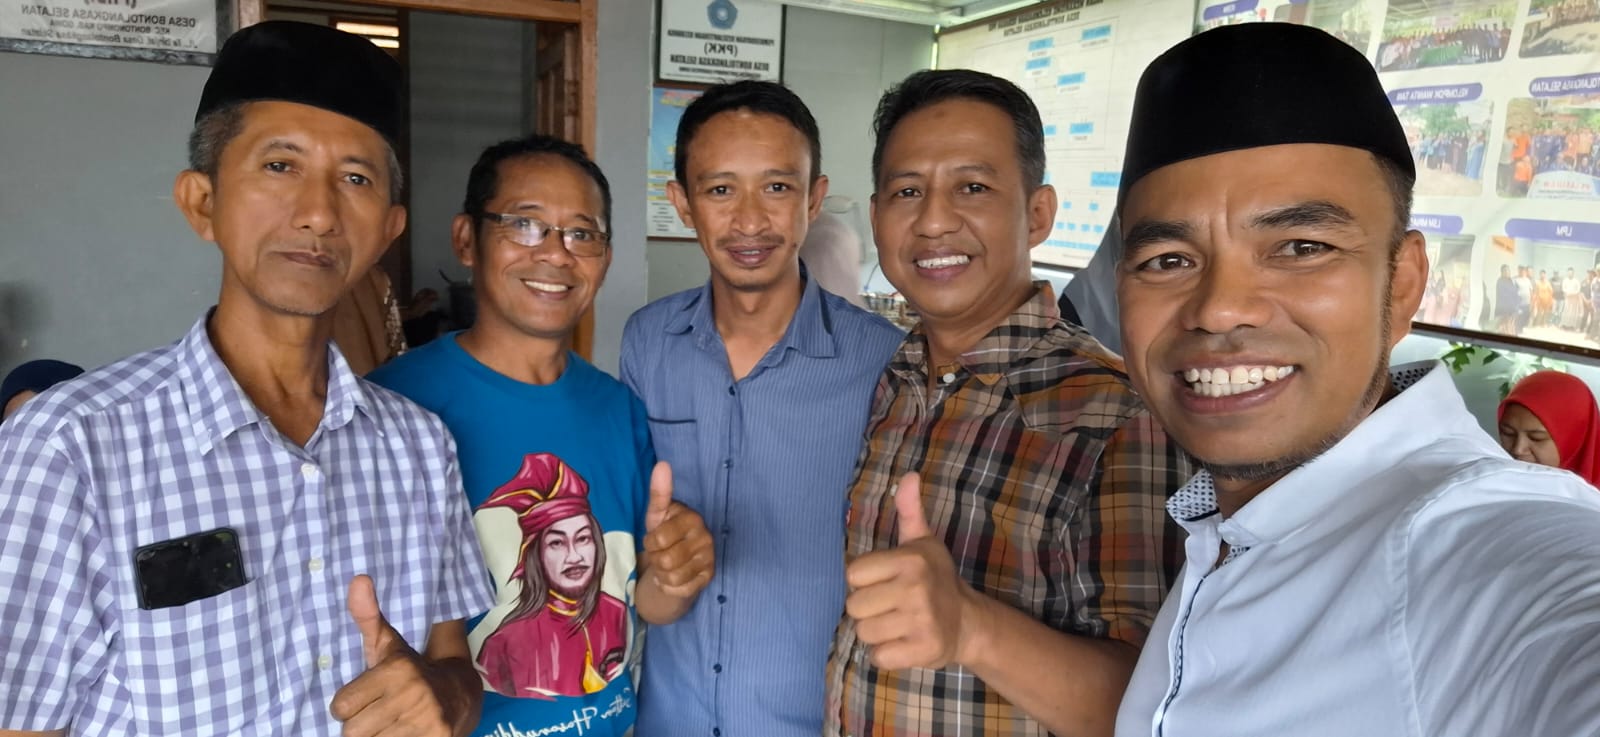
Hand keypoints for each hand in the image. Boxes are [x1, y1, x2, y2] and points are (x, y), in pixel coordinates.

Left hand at [330, 575, 451, 735]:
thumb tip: (358, 579)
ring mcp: (425, 721)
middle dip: (360, 726)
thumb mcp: (388, 644)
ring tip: (388, 726)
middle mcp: (411, 694)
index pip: (340, 706)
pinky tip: (400, 733)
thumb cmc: (410, 671)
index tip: (364, 698)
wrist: (460, 696)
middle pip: (352, 731)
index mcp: (396, 669)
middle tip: (376, 715)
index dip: (348, 706)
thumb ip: (367, 616)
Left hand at [642, 461, 714, 598]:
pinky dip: (670, 586)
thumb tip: (662, 465)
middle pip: (665, 561)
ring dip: (662, 574)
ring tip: (666, 565)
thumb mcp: (657, 515)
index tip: (655, 538)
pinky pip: (680, 589)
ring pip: (672, 577)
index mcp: (693, 519)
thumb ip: (659, 492)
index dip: (650, 543)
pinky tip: (674, 578)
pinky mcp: (708, 578)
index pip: (659, 539)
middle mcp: (705, 538)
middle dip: (656, 560)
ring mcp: (709, 559)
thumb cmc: (665, 533)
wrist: (679, 561)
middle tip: (660, 554)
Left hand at [844, 472, 980, 669]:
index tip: (883, 582)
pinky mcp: (923, 650)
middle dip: (867, 610)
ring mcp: (920, 621)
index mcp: (910, 560)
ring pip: (864, 633)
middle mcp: (915, 589)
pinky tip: (902, 642)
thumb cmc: (937, 579)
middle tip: (890, 606)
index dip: (863, 581)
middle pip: (854, 606)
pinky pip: (879, 657)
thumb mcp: (924, 541)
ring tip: (896, 624)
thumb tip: (909, 475)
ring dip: (876, 633)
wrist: (969, 623)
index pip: (852, 574)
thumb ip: (910, 510)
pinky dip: (885, 654)